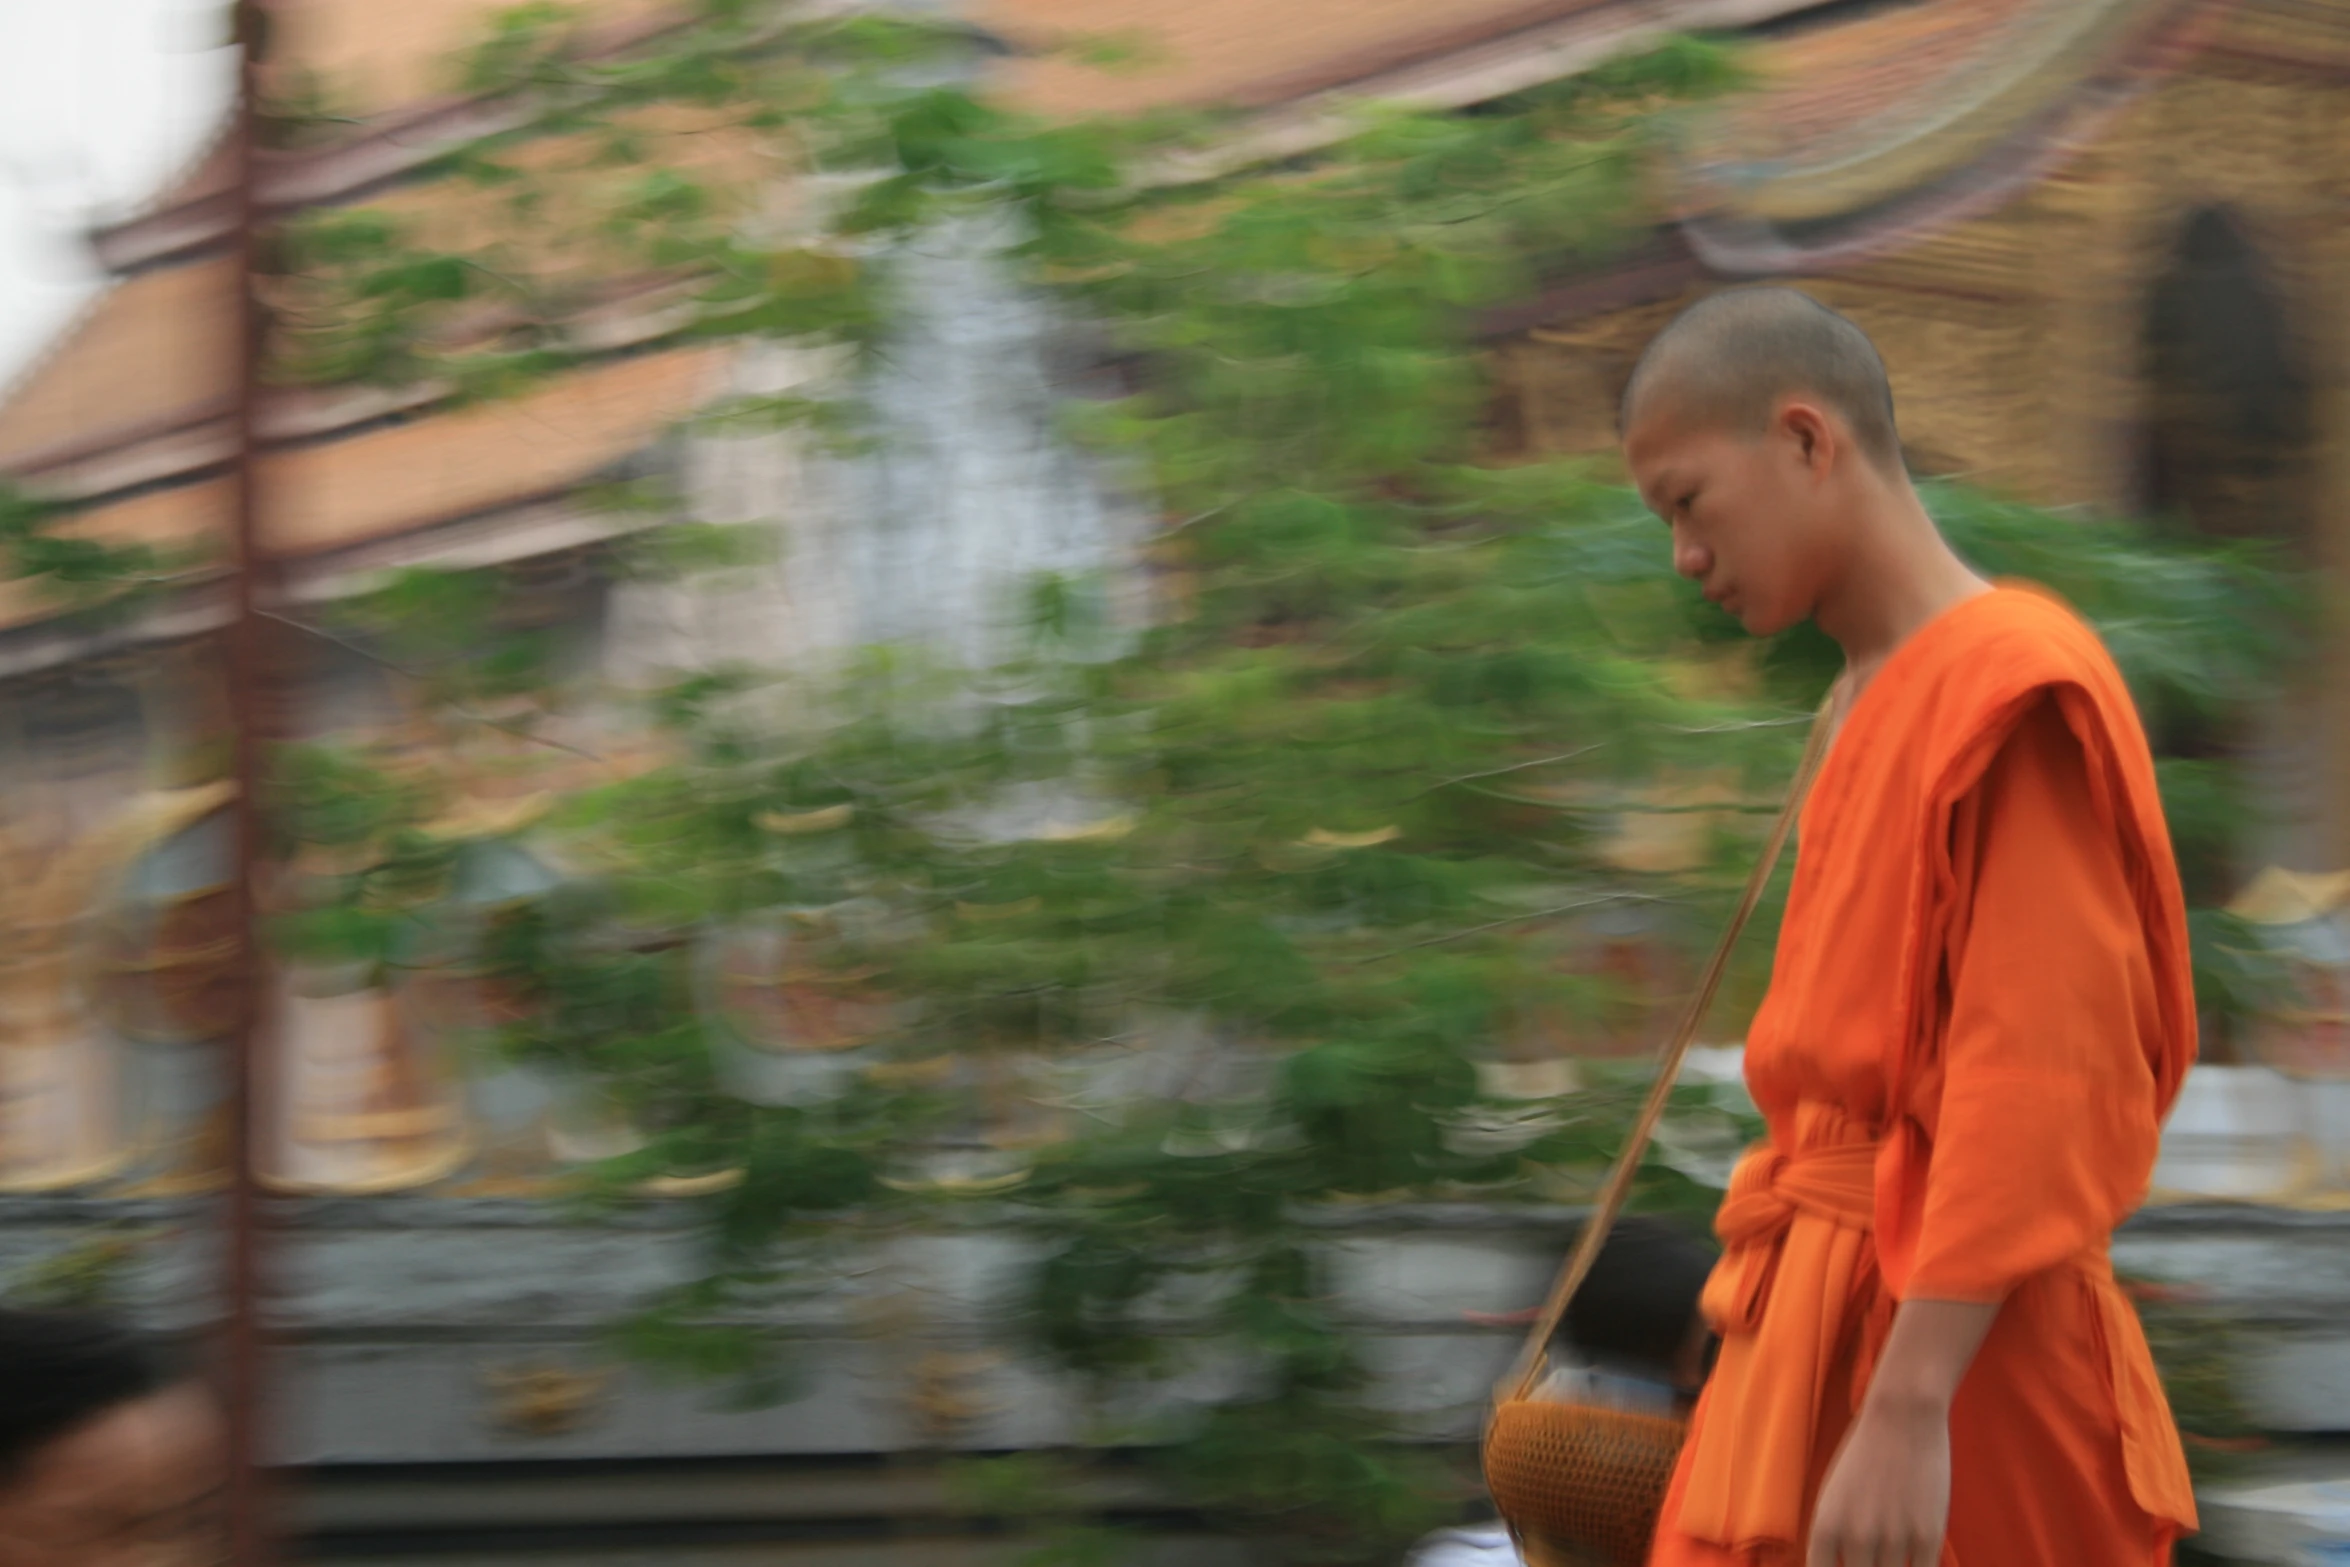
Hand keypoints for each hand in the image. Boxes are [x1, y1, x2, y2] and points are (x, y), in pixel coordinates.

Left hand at [1805, 1394, 1951, 1566]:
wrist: (1902, 1416)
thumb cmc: (1864, 1455)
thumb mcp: (1834, 1497)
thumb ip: (1835, 1539)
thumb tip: (1839, 1566)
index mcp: (1824, 1526)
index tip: (1848, 1563)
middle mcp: (1856, 1537)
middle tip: (1874, 1557)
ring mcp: (1894, 1539)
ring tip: (1893, 1548)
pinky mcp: (1928, 1536)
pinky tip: (1917, 1558)